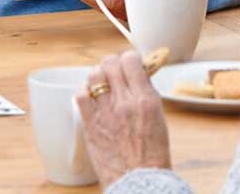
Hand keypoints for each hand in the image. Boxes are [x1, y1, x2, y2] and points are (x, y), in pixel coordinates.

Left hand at [75, 50, 171, 189]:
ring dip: (98, 74)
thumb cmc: (152, 155)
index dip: (129, 58)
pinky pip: (81, 95)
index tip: (129, 61)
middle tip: (114, 70)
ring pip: (94, 75)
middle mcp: (125, 102)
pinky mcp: (90, 123)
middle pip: (110, 64)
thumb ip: (147, 94)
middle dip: (112, 63)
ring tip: (102, 81)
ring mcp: (106, 112)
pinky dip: (85, 91)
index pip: (131, 61)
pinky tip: (91, 95)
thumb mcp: (158, 118)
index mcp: (145, 100)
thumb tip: (139, 75)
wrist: (139, 181)